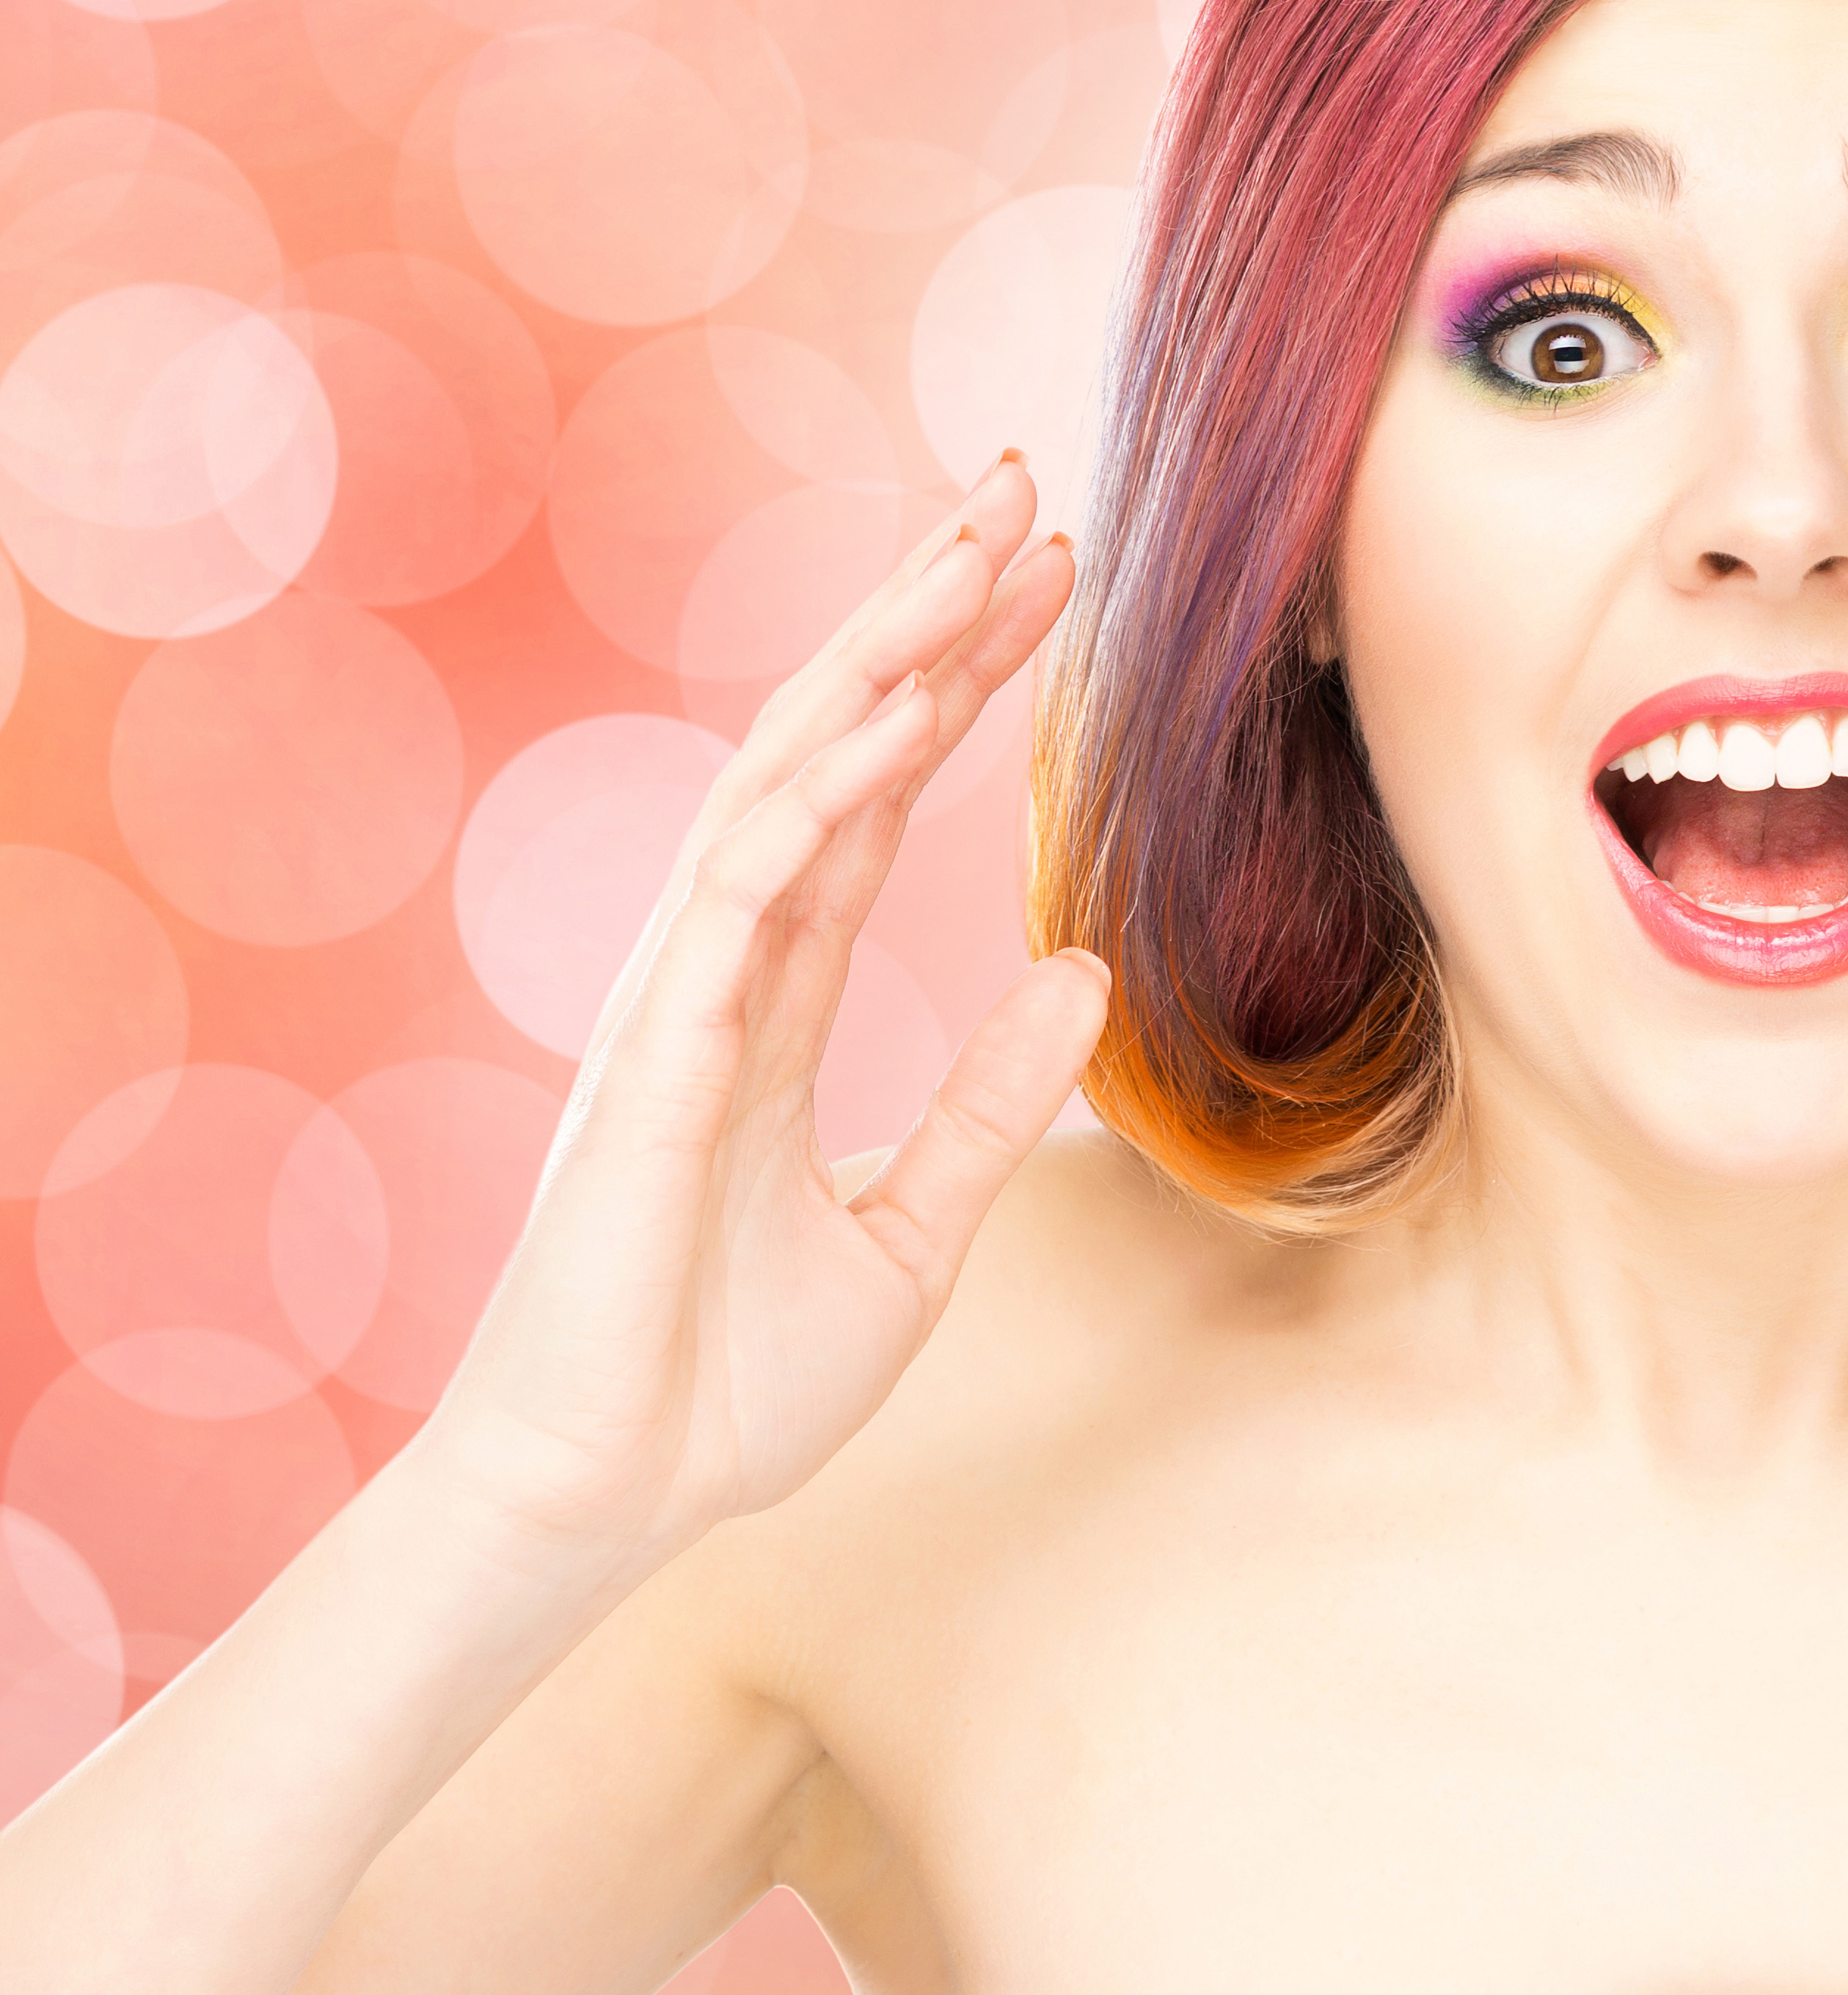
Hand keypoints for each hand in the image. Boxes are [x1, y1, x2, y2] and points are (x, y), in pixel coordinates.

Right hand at [413, 454, 1103, 1584]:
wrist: (610, 1507)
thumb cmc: (726, 1387)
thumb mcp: (911, 1237)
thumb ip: (991, 1103)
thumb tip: (1090, 978)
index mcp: (779, 994)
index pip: (878, 793)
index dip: (958, 679)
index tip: (1049, 578)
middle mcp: (726, 965)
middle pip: (831, 743)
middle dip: (921, 611)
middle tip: (1018, 488)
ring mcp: (682, 997)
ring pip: (784, 780)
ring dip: (880, 657)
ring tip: (973, 547)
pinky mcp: (659, 1058)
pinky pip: (746, 894)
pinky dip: (820, 795)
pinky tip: (895, 714)